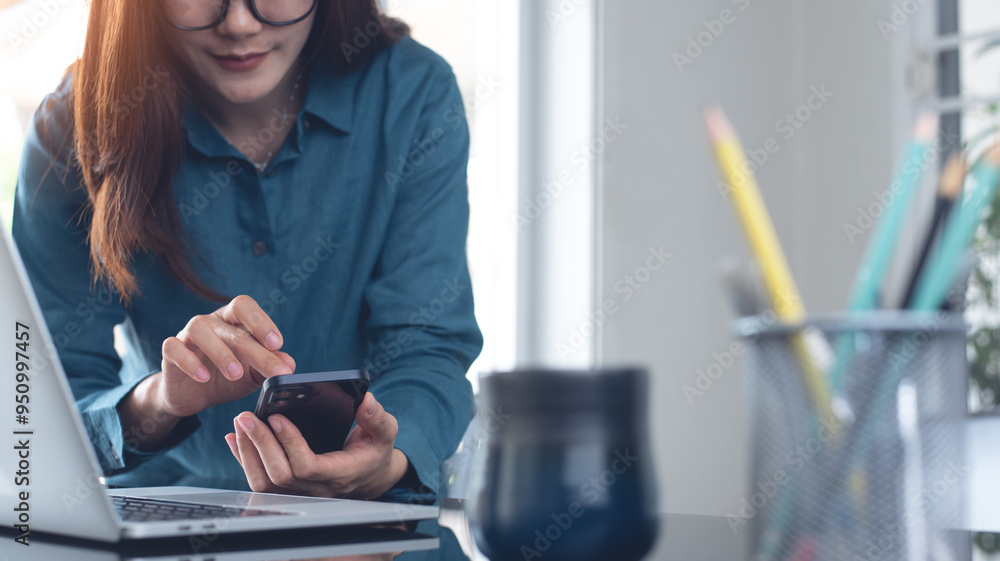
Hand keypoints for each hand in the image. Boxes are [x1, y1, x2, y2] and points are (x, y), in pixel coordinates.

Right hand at [157, 294, 294, 417]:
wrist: (194, 396)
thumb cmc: (229, 378)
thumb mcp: (253, 375)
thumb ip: (270, 366)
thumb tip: (289, 363)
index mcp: (233, 320)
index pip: (245, 307)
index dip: (262, 322)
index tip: (278, 344)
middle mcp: (211, 321)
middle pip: (232, 327)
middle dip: (255, 350)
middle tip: (272, 370)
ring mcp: (188, 334)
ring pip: (200, 329)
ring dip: (221, 352)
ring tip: (236, 374)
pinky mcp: (170, 351)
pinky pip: (174, 347)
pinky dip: (189, 362)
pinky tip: (203, 377)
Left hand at [224, 392, 409, 498]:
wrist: (370, 476)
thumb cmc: (375, 451)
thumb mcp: (385, 433)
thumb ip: (376, 417)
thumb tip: (365, 399)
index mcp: (340, 473)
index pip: (308, 466)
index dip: (290, 443)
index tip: (277, 417)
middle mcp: (317, 488)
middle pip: (279, 475)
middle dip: (260, 443)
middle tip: (247, 416)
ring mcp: (300, 492)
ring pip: (265, 482)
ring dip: (248, 452)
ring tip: (241, 424)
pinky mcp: (288, 489)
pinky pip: (261, 482)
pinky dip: (244, 460)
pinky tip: (234, 439)